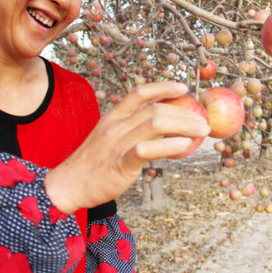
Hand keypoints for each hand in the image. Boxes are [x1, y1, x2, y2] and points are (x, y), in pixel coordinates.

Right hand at [44, 81, 210, 213]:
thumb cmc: (93, 163)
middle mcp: (116, 125)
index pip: (140, 92)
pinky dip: (169, 145)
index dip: (164, 87)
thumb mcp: (109, 137)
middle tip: (203, 120)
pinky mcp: (120, 164)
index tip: (184, 88)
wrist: (68, 185)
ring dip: (184, 125)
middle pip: (156, 108)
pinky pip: (147, 150)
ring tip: (200, 131)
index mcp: (113, 116)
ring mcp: (118, 143)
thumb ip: (131, 129)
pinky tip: (184, 145)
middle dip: (185, 112)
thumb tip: (162, 126)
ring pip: (155, 123)